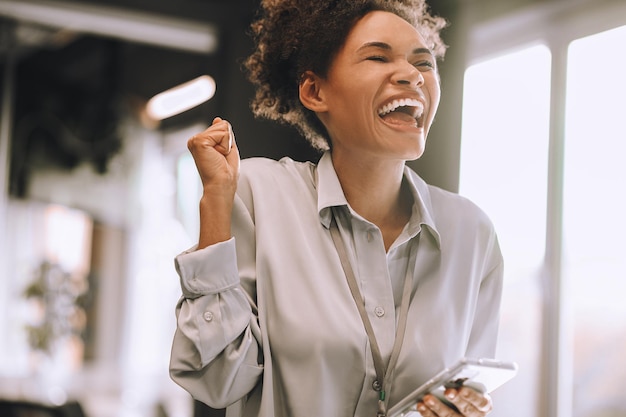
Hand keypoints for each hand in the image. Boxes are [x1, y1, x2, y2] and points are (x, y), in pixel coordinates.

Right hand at [187, 117, 239, 246]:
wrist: (220, 185)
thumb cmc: (225, 174)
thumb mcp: (227, 149)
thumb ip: (223, 134)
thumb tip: (218, 119)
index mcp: (202, 142)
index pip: (221, 127)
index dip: (228, 142)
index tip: (221, 157)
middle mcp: (195, 140)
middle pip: (222, 125)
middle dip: (228, 142)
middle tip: (220, 158)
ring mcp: (195, 140)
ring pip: (223, 128)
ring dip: (226, 145)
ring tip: (218, 157)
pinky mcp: (198, 142)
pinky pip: (222, 133)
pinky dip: (225, 145)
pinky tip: (216, 155)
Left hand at [416, 387, 491, 416]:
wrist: (461, 402)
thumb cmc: (465, 390)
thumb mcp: (470, 385)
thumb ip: (464, 381)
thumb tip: (453, 377)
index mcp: (484, 405)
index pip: (480, 402)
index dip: (471, 396)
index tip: (462, 389)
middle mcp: (475, 416)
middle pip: (465, 410)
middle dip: (455, 400)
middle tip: (447, 392)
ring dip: (438, 408)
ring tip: (427, 398)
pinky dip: (428, 413)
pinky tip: (421, 406)